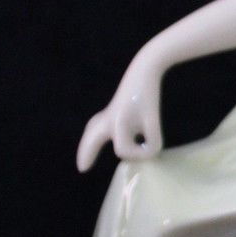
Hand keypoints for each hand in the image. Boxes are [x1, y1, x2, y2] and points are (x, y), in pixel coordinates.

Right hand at [77, 55, 163, 169]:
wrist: (144, 68)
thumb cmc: (148, 95)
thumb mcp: (153, 121)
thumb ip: (152, 145)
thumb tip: (146, 153)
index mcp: (113, 122)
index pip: (122, 151)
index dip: (139, 153)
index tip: (150, 147)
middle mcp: (106, 119)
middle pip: (90, 138)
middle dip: (87, 153)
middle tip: (82, 168)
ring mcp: (107, 112)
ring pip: (92, 130)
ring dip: (88, 144)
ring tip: (86, 157)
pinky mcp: (113, 107)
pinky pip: (97, 123)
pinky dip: (94, 132)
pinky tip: (103, 135)